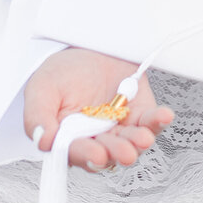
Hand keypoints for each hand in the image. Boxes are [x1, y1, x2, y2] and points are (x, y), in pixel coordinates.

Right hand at [23, 47, 173, 170]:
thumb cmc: (62, 71)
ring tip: (143, 137)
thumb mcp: (42, 88)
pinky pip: (151, 122)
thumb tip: (43, 142)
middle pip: (108, 153)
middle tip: (125, 153)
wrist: (88, 46)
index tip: (96, 154)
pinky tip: (164, 116)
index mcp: (70, 139)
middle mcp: (96, 139)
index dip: (87, 156)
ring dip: (139, 142)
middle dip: (117, 153)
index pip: (77, 154)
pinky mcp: (141, 114)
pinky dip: (158, 121)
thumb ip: (37, 116)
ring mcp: (120, 129)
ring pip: (131, 143)